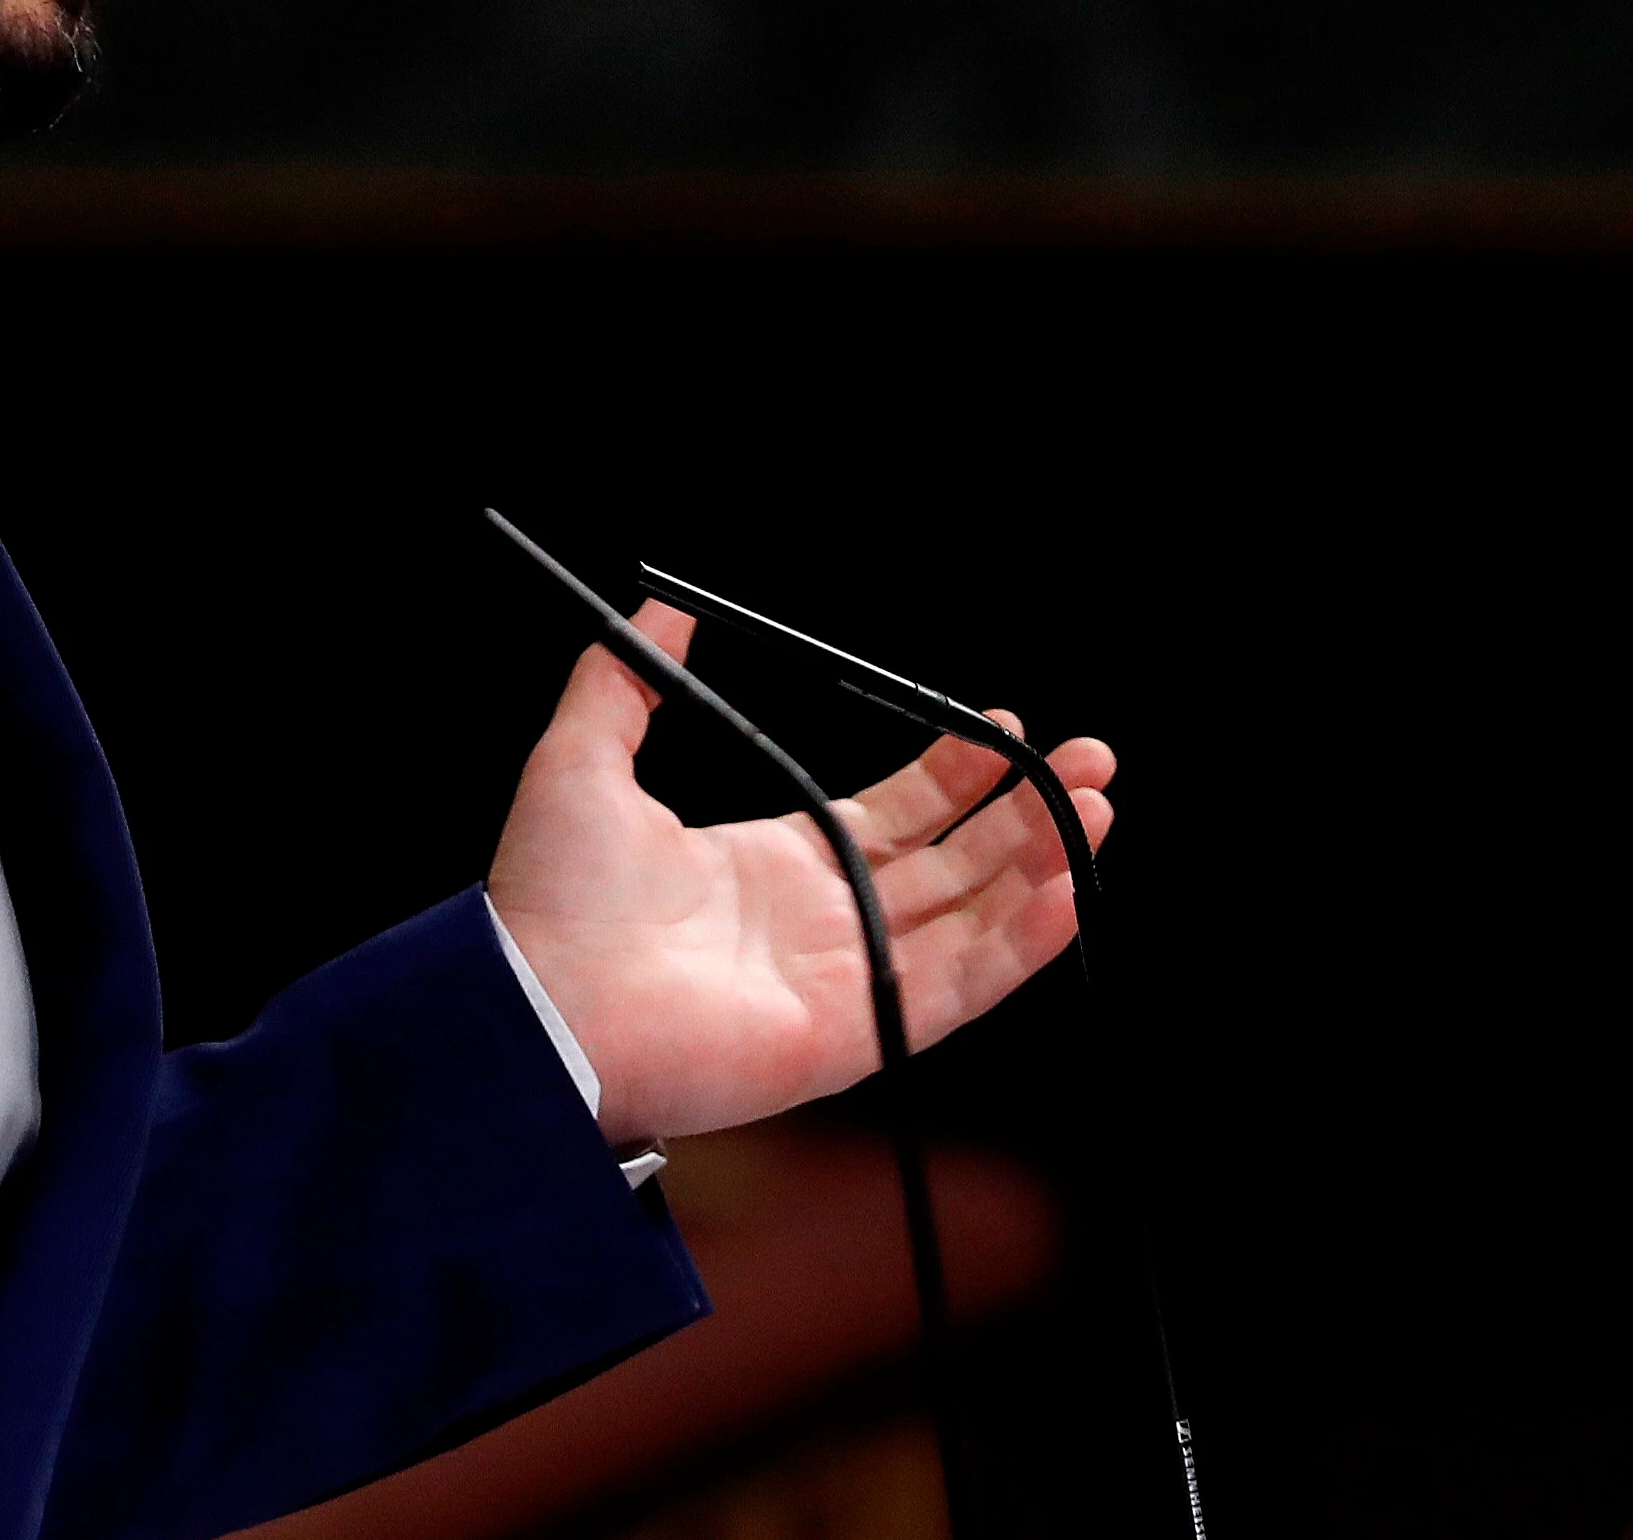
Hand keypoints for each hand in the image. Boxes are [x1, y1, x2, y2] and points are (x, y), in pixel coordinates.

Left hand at [484, 606, 1115, 1146]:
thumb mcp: (583, 759)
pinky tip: (1068, 892)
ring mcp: (847, 980)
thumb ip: (626, 677)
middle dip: (1023, 810)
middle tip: (1092, 760)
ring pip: (972, 919)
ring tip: (1098, 811)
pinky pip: (958, 987)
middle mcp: (823, 921)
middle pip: (953, 861)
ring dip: (1040, 867)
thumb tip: (660, 601)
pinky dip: (1020, 943)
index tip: (1005, 722)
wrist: (533, 1005)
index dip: (955, 769)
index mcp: (774, 863)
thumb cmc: (551, 899)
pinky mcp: (858, 1032)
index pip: (895, 813)